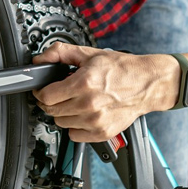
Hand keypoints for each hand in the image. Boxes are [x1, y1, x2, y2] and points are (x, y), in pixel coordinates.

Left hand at [32, 42, 179, 140]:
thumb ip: (60, 53)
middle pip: (51, 111)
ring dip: (63, 114)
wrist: (147, 84)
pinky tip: (84, 114)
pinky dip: (75, 126)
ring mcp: (96, 121)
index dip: (41, 92)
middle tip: (59, 94)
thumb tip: (40, 60)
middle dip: (51, 102)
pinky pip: (74, 135)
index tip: (43, 90)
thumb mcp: (90, 54)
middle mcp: (89, 104)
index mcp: (84, 83)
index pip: (46, 96)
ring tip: (75, 102)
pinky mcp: (102, 133)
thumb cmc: (122, 69)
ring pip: (60, 123)